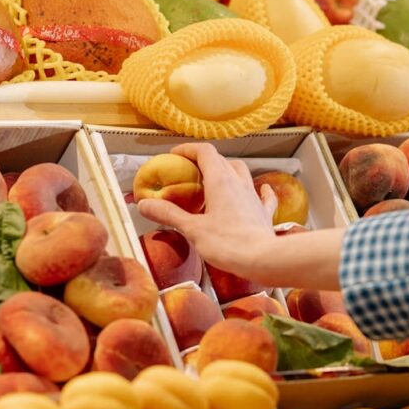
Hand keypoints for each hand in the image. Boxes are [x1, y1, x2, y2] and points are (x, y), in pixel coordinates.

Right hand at [137, 143, 277, 283]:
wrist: (263, 260)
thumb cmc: (228, 244)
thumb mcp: (192, 229)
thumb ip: (168, 214)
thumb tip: (145, 204)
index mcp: (220, 180)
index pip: (204, 152)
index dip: (188, 149)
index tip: (175, 155)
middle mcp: (238, 182)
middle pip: (221, 160)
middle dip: (203, 161)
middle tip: (189, 172)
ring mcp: (253, 196)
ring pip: (241, 172)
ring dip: (228, 170)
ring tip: (216, 179)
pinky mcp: (263, 212)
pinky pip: (263, 194)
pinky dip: (258, 189)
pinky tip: (260, 189)